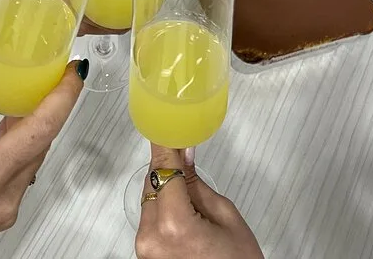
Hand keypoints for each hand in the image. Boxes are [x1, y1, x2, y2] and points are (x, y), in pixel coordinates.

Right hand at [0, 60, 84, 258]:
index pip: (41, 130)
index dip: (62, 98)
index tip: (72, 73)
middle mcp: (7, 194)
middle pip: (42, 142)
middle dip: (50, 108)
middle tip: (49, 77)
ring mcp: (8, 208)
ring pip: (34, 157)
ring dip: (35, 128)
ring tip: (26, 98)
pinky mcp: (4, 214)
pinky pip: (23, 173)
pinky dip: (22, 149)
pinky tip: (10, 131)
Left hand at [136, 144, 263, 258]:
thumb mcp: (227, 218)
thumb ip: (199, 185)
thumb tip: (184, 157)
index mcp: (174, 225)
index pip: (162, 170)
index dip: (163, 145)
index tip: (164, 126)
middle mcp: (151, 237)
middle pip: (152, 184)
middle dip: (167, 169)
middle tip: (185, 154)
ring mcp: (144, 248)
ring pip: (149, 200)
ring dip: (165, 189)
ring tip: (192, 194)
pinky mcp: (145, 254)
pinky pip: (150, 219)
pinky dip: (163, 208)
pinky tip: (183, 209)